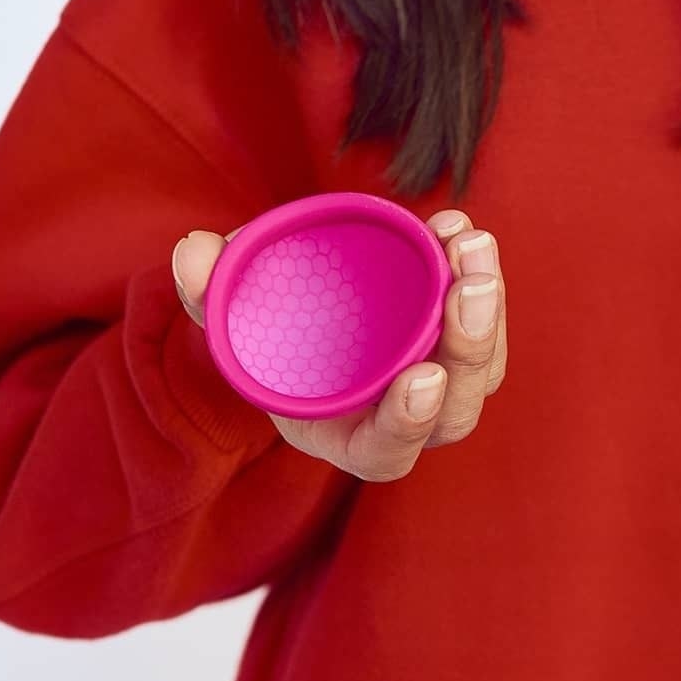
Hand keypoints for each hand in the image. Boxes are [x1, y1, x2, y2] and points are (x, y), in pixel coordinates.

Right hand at [172, 209, 506, 481]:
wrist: (298, 316)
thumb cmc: (262, 336)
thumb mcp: (229, 320)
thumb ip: (209, 294)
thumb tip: (193, 254)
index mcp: (344, 436)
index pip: (386, 452)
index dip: (407, 424)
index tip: (419, 377)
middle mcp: (399, 421)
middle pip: (453, 411)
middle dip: (469, 350)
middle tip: (468, 287)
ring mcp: (433, 382)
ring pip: (481, 367)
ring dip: (488, 307)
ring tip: (468, 242)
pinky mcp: (451, 340)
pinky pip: (482, 321)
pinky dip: (476, 274)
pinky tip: (454, 228)